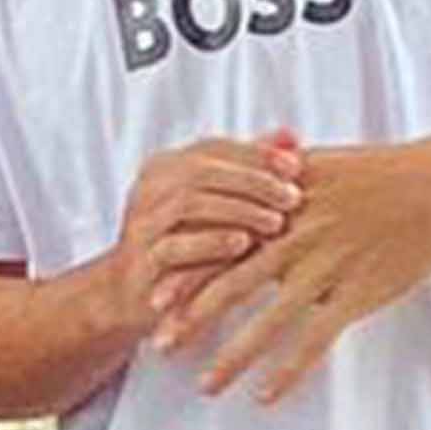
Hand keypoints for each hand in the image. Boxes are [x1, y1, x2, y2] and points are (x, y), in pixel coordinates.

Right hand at [110, 132, 306, 335]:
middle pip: (202, 170)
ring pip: (189, 203)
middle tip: (293, 198)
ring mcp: (140, 222)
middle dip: (253, 182)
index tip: (296, 165)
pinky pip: (174, 246)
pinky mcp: (140, 261)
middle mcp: (148, 187)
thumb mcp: (218, 205)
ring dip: (238, 211)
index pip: (215, 147)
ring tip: (275, 223)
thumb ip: (248, 169)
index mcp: (165, 166)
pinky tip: (241, 244)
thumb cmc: (187, 244)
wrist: (134, 294)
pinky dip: (210, 243)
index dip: (257, 152)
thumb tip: (292, 135)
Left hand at [161, 136, 430, 404]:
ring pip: (268, 322)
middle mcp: (295, 238)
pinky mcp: (358, 293)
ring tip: (205, 385)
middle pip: (231, 285)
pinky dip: (289, 370)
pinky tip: (266, 395)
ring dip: (233, 356)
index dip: (186, 273)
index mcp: (280, 206)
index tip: (154, 297)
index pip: (221, 244)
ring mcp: (326, 268)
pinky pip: (316, 340)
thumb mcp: (318, 164)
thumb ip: (274, 175)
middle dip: (191, 318)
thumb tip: (241, 174)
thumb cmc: (378, 173)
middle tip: (160, 345)